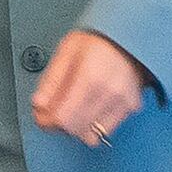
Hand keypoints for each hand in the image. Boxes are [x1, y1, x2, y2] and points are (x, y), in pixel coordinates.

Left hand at [27, 28, 150, 148]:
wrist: (130, 35)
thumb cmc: (99, 40)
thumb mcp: (67, 50)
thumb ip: (51, 80)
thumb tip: (39, 104)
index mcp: (90, 76)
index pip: (63, 118)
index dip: (46, 121)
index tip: (41, 116)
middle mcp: (109, 92)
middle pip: (75, 130)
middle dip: (59, 125)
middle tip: (54, 112)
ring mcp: (123, 102)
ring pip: (92, 137)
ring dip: (78, 127)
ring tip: (74, 108)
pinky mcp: (132, 107)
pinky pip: (106, 130)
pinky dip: (95, 124)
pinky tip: (90, 108)